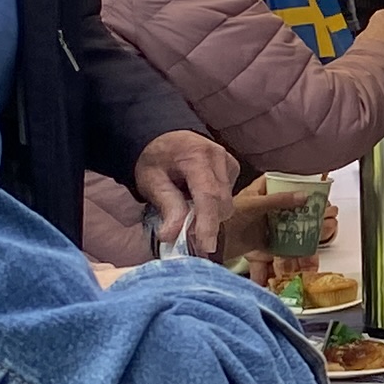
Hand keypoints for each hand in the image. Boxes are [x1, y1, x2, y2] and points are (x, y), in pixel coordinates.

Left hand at [133, 128, 240, 255]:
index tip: (206, 247)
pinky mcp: (232, 168)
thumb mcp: (151, 181)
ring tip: (187, 213)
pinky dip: (213, 206)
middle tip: (186, 237)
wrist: (163, 137)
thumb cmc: (155, 158)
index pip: (208, 195)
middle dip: (206, 224)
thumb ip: (167, 206)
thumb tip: (172, 235)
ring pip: (226, 202)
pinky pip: (227, 196)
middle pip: (221, 202)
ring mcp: (228, 161)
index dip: (208, 224)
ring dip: (209, 215)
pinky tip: (197, 200)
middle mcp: (219, 156)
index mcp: (196, 155)